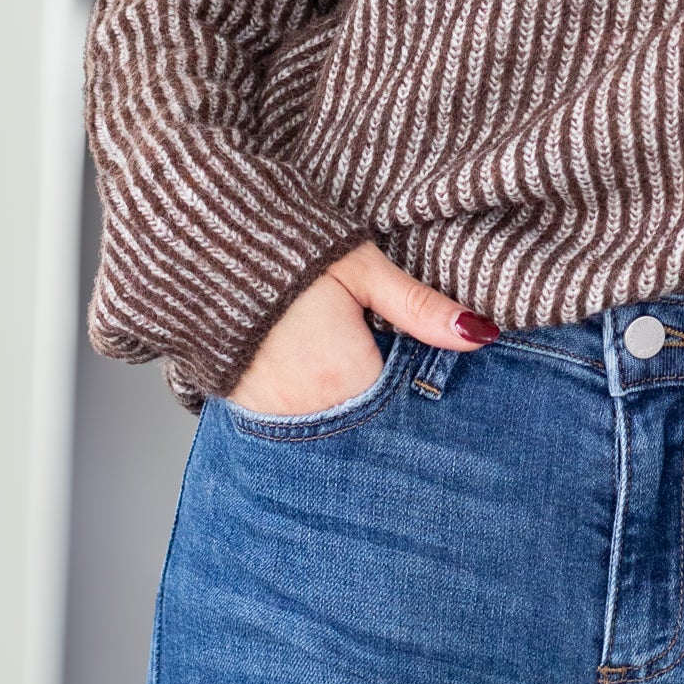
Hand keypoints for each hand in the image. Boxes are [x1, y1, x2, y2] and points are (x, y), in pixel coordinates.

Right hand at [226, 240, 499, 415]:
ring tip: (342, 364)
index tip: (421, 370)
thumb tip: (479, 333)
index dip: (421, 389)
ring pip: (337, 432)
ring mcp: (276, 423)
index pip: (409, 408)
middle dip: (390, 409)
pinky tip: (318, 381)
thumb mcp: (362, 269)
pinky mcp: (250, 418)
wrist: (203, 251)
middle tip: (376, 358)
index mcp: (347, 379)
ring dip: (353, 413)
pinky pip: (300, 430)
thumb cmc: (291, 254)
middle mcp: (312, 414)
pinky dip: (318, 413)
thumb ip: (418, 308)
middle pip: (374, 428)